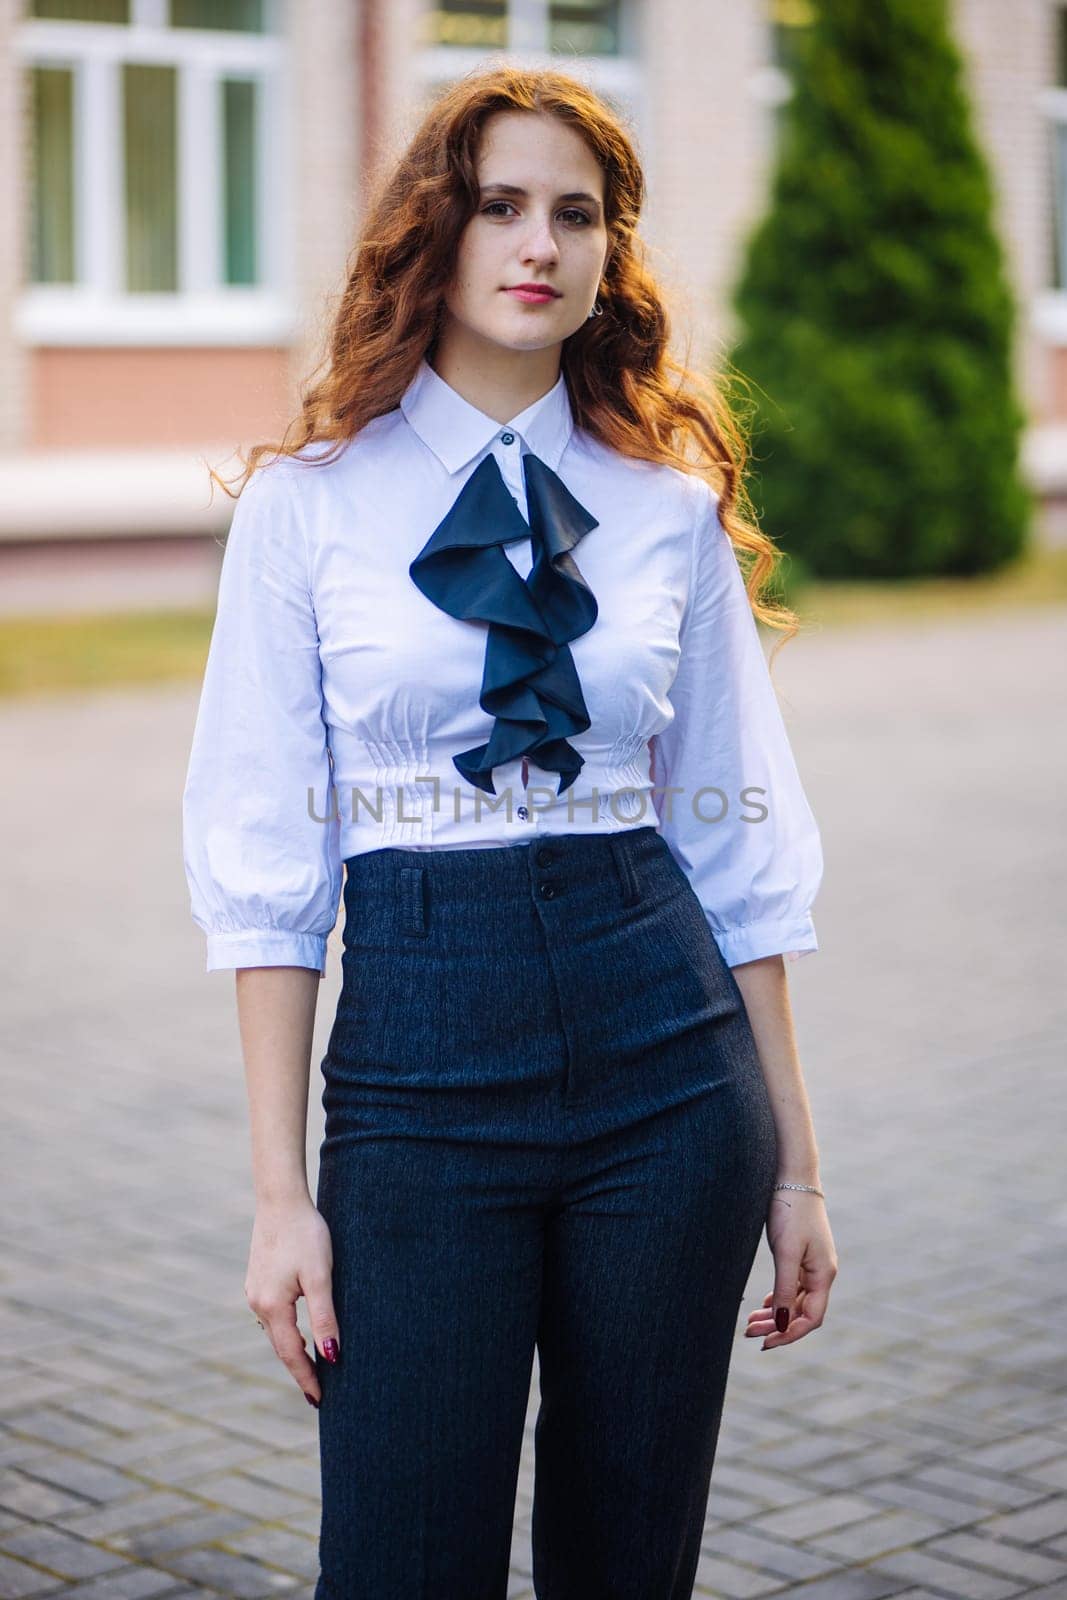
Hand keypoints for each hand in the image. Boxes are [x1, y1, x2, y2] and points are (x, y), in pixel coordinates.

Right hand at [244, 1196, 339, 1405]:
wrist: (281, 1200)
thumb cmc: (305, 1235)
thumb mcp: (320, 1277)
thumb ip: (324, 1317)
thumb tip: (331, 1356)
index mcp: (272, 1307)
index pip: (292, 1354)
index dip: (307, 1377)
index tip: (319, 1400)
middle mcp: (257, 1303)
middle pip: (281, 1347)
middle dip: (299, 1369)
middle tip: (317, 1393)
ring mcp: (254, 1291)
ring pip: (275, 1332)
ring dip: (292, 1350)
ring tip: (311, 1369)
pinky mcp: (257, 1280)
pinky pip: (272, 1316)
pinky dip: (286, 1331)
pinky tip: (298, 1333)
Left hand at [745, 1189, 837, 1349]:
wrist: (792, 1176)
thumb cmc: (791, 1211)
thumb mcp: (786, 1251)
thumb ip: (784, 1288)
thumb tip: (781, 1323)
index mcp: (823, 1274)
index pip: (811, 1318)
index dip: (789, 1334)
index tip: (765, 1342)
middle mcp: (821, 1273)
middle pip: (802, 1312)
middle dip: (777, 1326)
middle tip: (749, 1333)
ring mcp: (812, 1264)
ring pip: (795, 1300)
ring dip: (775, 1314)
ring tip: (750, 1322)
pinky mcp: (801, 1255)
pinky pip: (791, 1286)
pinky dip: (777, 1298)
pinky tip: (763, 1305)